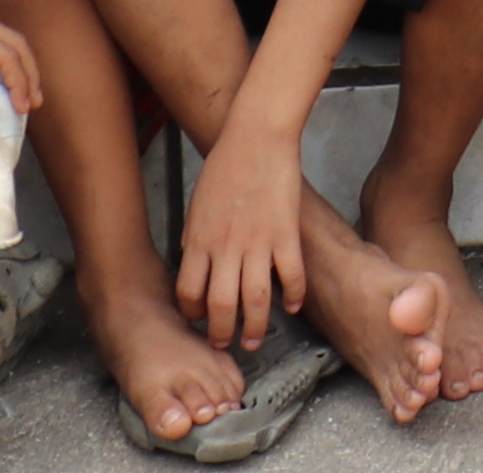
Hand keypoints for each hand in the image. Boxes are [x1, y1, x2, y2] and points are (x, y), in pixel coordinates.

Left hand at [176, 122, 317, 348]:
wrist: (256, 137)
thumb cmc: (225, 165)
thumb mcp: (197, 204)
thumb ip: (193, 238)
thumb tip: (190, 264)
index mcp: (200, 240)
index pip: (189, 293)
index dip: (192, 314)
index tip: (198, 322)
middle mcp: (226, 247)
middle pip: (220, 307)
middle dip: (221, 334)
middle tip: (224, 344)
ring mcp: (258, 243)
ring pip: (255, 301)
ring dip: (254, 328)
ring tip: (253, 340)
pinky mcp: (286, 235)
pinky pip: (292, 277)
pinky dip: (293, 297)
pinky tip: (291, 307)